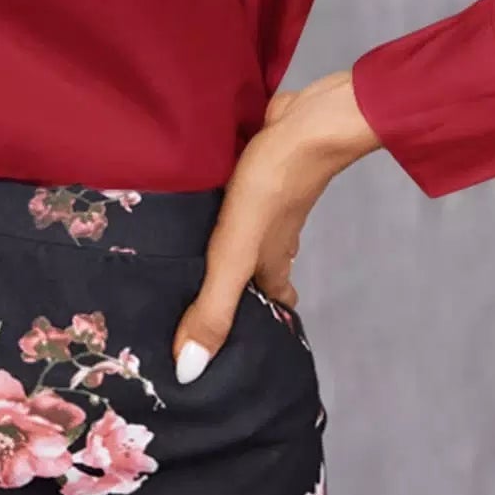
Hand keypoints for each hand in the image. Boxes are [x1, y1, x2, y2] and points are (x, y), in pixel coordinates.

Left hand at [171, 69, 380, 382]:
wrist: (305, 124)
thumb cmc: (271, 190)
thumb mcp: (234, 255)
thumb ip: (213, 308)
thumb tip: (189, 370)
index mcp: (269, 264)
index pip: (270, 307)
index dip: (257, 327)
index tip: (237, 343)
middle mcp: (274, 238)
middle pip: (259, 271)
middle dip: (239, 288)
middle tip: (203, 302)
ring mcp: (270, 203)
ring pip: (252, 234)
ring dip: (233, 247)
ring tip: (194, 257)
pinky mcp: (259, 170)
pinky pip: (243, 197)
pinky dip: (228, 207)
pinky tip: (202, 201)